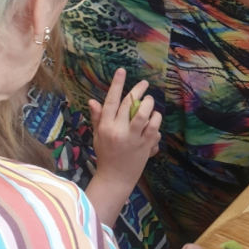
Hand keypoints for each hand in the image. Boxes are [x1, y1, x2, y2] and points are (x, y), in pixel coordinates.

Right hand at [87, 68, 161, 185]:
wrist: (115, 177)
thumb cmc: (106, 154)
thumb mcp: (98, 136)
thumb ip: (98, 118)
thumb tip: (93, 100)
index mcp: (105, 127)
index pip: (110, 101)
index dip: (116, 84)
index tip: (122, 71)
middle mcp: (118, 131)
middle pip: (128, 104)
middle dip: (138, 90)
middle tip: (144, 83)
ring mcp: (132, 138)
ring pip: (143, 113)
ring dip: (149, 104)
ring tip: (149, 100)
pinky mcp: (145, 145)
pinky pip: (154, 126)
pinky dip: (156, 119)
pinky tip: (155, 117)